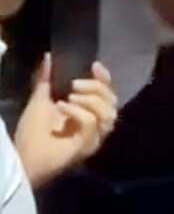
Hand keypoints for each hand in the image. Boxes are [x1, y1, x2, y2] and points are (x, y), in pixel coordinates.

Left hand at [14, 55, 117, 187]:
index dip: (105, 77)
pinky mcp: (87, 146)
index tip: (94, 66)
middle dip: (96, 87)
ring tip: (68, 98)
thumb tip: (47, 56)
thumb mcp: (41, 98)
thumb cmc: (31, 132)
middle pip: (112, 100)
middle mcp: (95, 125)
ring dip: (90, 100)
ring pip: (108, 112)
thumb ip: (46, 78)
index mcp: (88, 112)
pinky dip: (78, 112)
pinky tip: (63, 108)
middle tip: (74, 86)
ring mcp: (94, 137)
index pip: (108, 92)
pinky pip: (91, 123)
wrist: (21, 157)